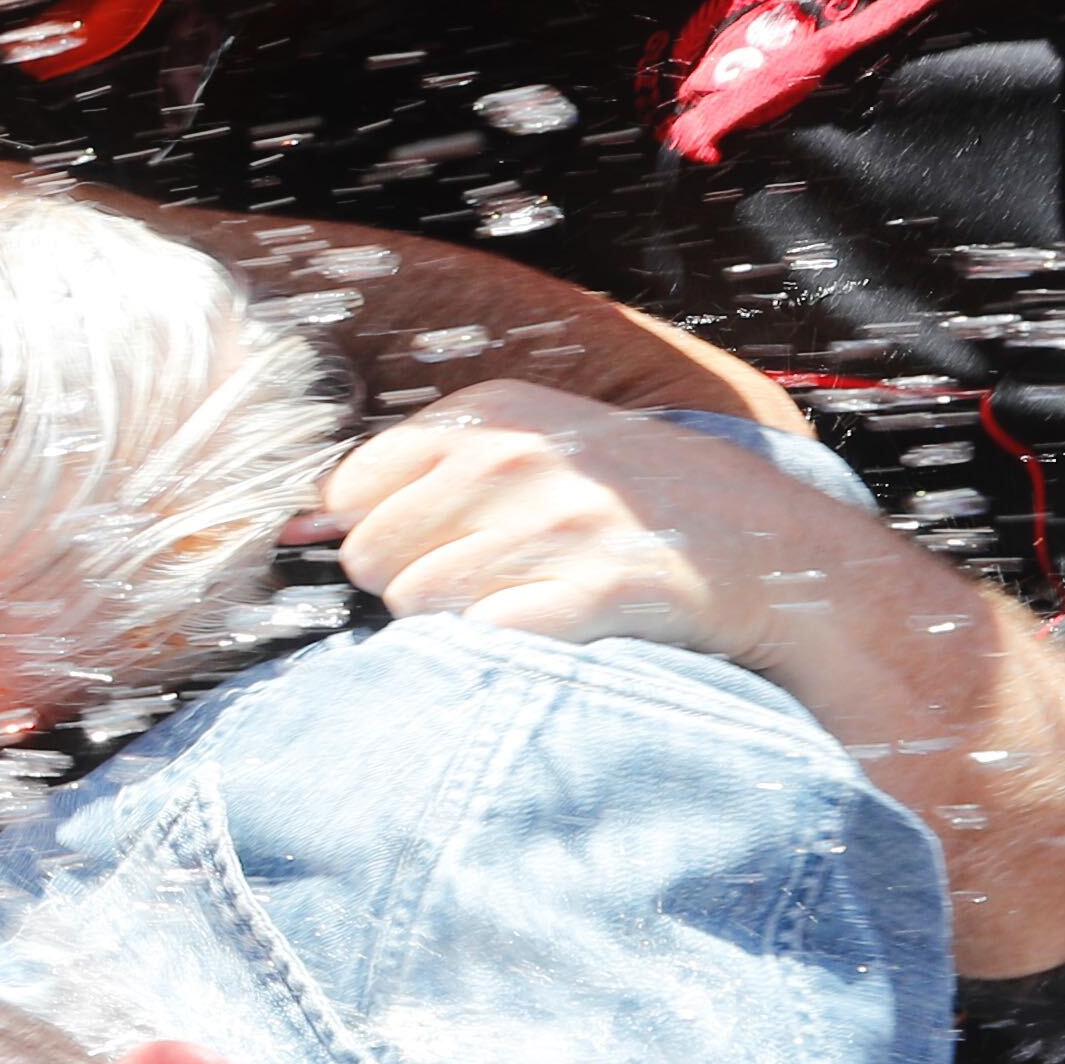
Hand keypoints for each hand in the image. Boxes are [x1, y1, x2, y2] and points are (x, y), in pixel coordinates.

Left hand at [321, 381, 851, 667]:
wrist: (773, 552)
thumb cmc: (631, 505)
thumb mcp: (531, 451)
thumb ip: (413, 477)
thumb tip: (292, 525)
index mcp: (492, 411)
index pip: (346, 487)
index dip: (376, 531)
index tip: (436, 543)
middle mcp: (515, 457)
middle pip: (369, 555)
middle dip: (413, 579)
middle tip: (500, 575)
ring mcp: (554, 523)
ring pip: (415, 606)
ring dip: (463, 621)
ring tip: (537, 597)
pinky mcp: (589, 593)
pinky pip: (480, 642)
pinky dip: (505, 652)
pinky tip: (558, 629)